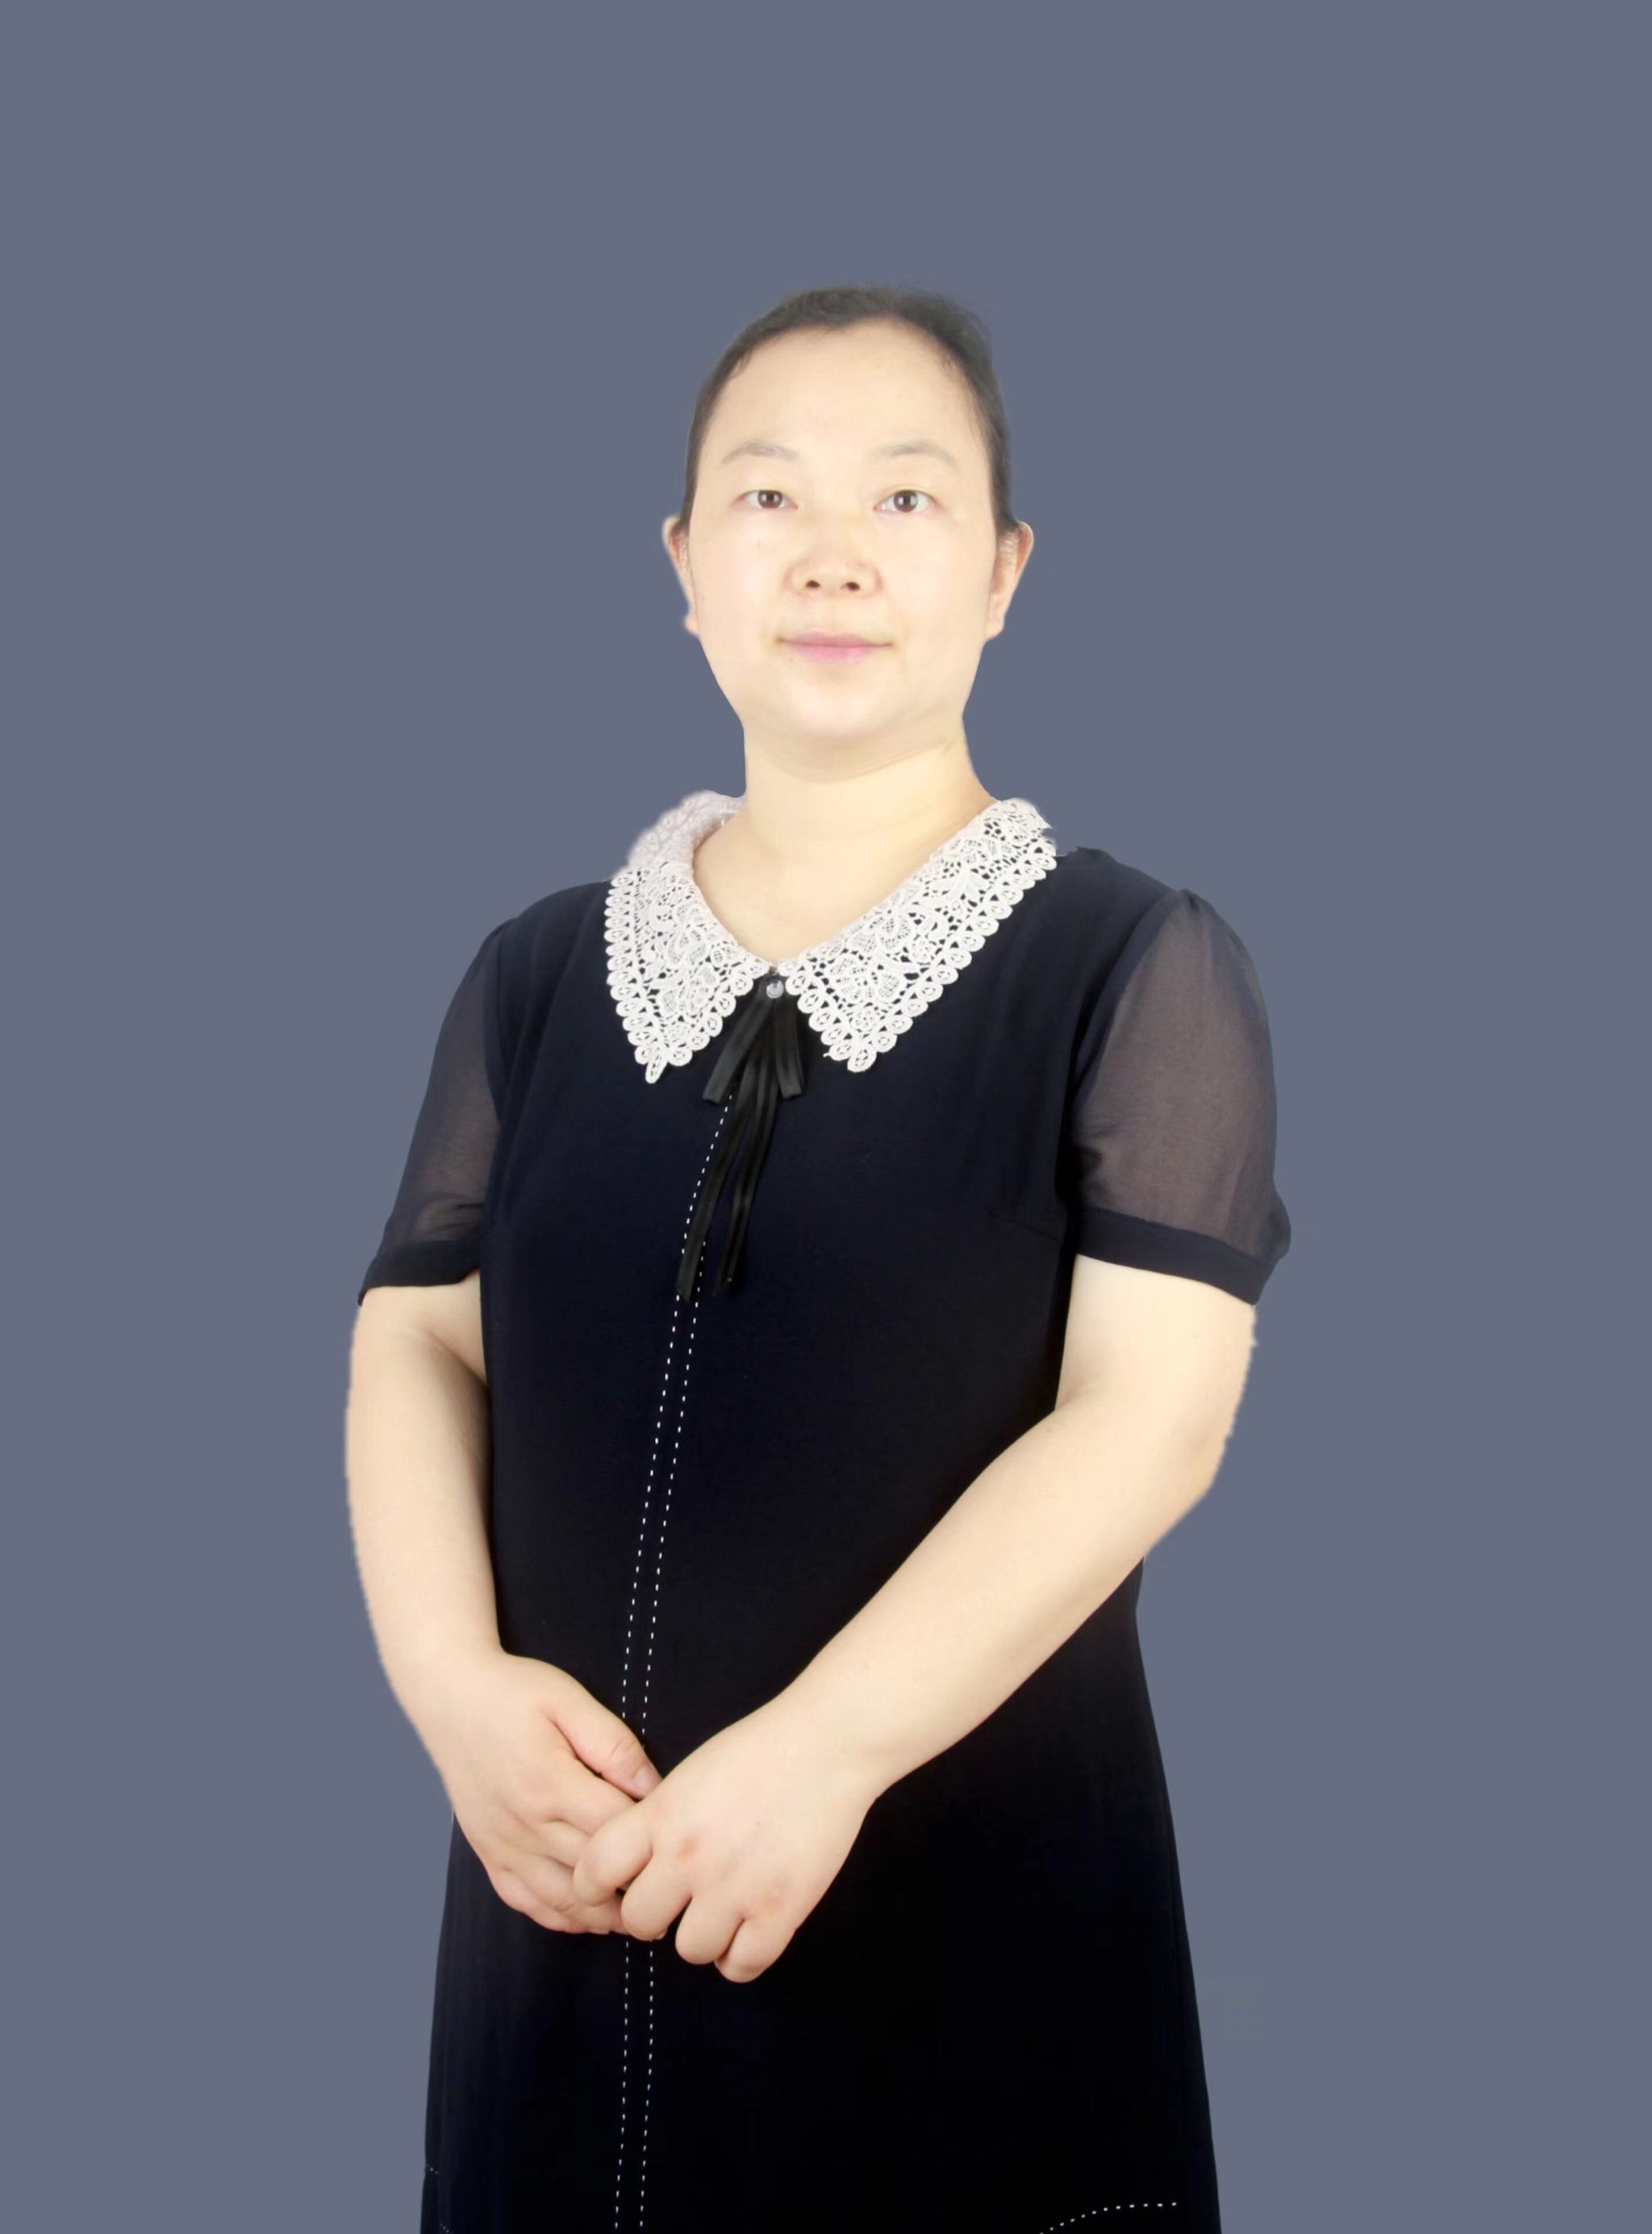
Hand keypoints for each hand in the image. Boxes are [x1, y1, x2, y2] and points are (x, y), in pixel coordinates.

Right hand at [416, 1647, 662, 1935]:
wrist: (449, 1697)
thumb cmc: (512, 1692)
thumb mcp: (569, 1700)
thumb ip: (613, 1745)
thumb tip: (652, 1786)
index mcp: (551, 1783)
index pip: (615, 1828)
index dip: (650, 1836)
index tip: (675, 1838)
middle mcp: (525, 1824)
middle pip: (593, 1872)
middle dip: (635, 1884)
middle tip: (671, 1886)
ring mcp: (503, 1845)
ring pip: (560, 1901)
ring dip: (602, 1915)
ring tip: (638, 1913)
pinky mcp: (487, 1853)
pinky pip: (525, 1901)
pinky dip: (558, 1917)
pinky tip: (586, 1916)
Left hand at [569, 1694, 881, 1982]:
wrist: (826, 1744)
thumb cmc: (760, 1749)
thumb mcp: (690, 1775)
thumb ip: (660, 1819)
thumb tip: (640, 1864)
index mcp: (662, 1815)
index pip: (596, 1869)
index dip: (595, 1887)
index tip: (613, 1889)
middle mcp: (688, 1856)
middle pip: (638, 1921)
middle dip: (654, 1915)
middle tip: (677, 1902)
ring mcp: (735, 1888)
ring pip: (689, 1950)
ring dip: (701, 1937)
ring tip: (721, 1915)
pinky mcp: (779, 1911)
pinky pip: (741, 1966)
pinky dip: (741, 1956)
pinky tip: (750, 1930)